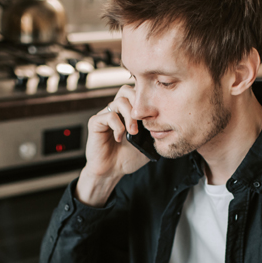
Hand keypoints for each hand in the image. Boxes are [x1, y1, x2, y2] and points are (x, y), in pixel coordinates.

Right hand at [76, 85, 148, 206]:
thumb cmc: (127, 158)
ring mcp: (105, 115)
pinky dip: (118, 126)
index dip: (145, 100)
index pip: (136, 93)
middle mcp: (116, 111)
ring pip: (119, 101)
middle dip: (138, 103)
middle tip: (144, 121)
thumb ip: (154, 131)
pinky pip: (109, 116)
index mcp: (128, 113)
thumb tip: (166, 121)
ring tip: (133, 132)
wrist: (111, 171)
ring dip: (130, 117)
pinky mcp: (96, 123)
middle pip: (126, 90)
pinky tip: (120, 138)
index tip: (153, 117)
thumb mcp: (147, 144)